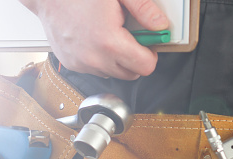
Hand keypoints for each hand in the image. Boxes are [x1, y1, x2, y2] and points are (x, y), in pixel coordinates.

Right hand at [20, 0, 168, 79]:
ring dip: (118, 60)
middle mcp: (94, 58)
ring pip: (114, 73)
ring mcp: (81, 63)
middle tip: (130, 36)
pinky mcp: (72, 64)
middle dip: (136, 57)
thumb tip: (160, 25)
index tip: (148, 42)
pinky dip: (101, 59)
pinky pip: (96, 69)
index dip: (151, 53)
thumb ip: (144, 10)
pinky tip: (96, 39)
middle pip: (131, 74)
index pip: (146, 67)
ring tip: (110, 35)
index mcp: (109, 42)